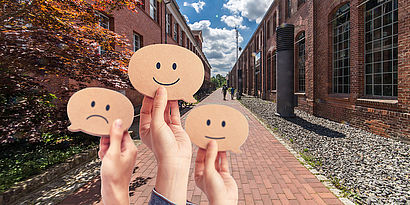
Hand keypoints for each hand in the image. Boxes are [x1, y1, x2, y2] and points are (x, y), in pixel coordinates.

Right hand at [99, 119, 137, 204]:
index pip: (122, 131)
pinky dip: (105, 154)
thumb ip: (115, 136)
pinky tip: (103, 160)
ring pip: (111, 145)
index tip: (105, 135)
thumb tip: (118, 121)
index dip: (112, 131)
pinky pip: (110, 152)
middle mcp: (128, 151)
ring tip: (104, 156)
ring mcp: (123, 156)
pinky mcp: (118, 162)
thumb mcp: (113, 153)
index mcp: (131, 147)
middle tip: (104, 149)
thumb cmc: (115, 176)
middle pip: (115, 137)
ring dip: (104, 148)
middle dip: (107, 141)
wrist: (113, 192)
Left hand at [139, 87, 191, 203]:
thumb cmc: (162, 147)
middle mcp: (154, 127)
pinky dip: (176, 105)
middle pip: (155, 108)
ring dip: (167, 100)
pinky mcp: (176, 128)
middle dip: (158, 97)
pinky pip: (175, 113)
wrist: (176, 160)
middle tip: (160, 84)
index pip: (145, 109)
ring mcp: (166, 127)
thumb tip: (160, 91)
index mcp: (145, 127)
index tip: (151, 86)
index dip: (148, 98)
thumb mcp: (157, 124)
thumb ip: (159, 106)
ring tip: (169, 87)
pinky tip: (176, 97)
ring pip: (166, 110)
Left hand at [195, 140, 237, 204]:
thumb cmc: (213, 190)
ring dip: (218, 151)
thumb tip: (212, 143)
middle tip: (212, 138)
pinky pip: (224, 163)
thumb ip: (210, 156)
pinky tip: (225, 148)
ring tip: (219, 141)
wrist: (225, 201)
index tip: (204, 140)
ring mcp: (216, 174)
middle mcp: (206, 173)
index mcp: (198, 174)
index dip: (201, 149)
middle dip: (210, 149)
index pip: (199, 158)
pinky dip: (225, 156)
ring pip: (216, 159)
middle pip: (208, 158)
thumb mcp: (209, 171)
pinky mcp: (224, 175)